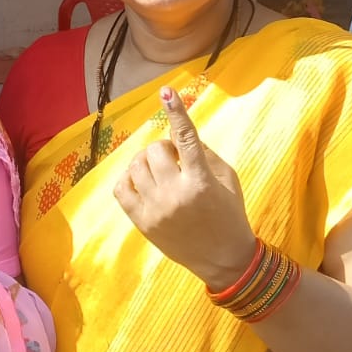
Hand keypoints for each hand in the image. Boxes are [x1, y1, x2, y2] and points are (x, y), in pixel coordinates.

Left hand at [114, 87, 256, 289]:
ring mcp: (156, 209)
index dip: (176, 112)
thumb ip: (204, 153)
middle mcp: (176, 193)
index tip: (166, 92)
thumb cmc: (229, 215)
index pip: (186, 138)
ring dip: (147, 162)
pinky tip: (142, 182)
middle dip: (164, 149)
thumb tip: (178, 132)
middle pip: (156, 149)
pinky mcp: (142, 222)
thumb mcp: (227, 180)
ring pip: (136, 165)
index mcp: (201, 181)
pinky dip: (129, 178)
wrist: (223, 259)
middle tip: (175, 160)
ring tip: (160, 172)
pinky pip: (121, 188)